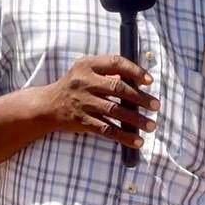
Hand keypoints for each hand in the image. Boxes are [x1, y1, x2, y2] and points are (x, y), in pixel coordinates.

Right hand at [43, 55, 159, 148]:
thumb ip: (107, 72)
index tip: (149, 81)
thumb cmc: (73, 86)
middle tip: (156, 106)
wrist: (48, 106)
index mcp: (87, 65)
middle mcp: (85, 82)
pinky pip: (107, 129)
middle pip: (118, 88)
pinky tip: (137, 141)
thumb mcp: (85, 70)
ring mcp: (83, 102)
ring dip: (136, 119)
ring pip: (115, 111)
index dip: (134, 70)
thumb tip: (137, 80)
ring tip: (151, 125)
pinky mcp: (82, 121)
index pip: (115, 62)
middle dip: (140, 98)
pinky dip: (123, 136)